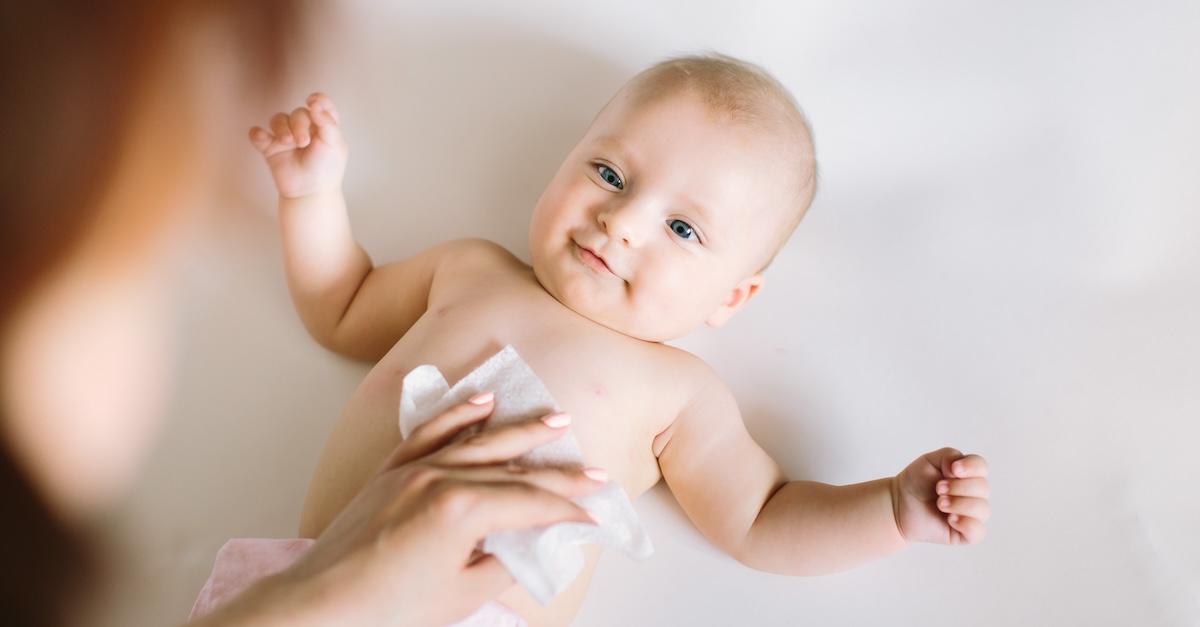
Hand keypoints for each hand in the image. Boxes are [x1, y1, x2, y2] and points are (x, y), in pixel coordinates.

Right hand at [248, 92, 347, 197]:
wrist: (311, 192)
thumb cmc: (327, 169)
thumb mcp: (334, 144)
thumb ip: (327, 121)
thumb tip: (314, 102)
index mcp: (324, 126)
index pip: (321, 105)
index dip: (317, 99)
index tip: (312, 101)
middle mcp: (305, 128)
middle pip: (298, 113)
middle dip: (299, 124)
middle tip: (303, 143)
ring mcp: (286, 137)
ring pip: (278, 120)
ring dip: (281, 128)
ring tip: (288, 143)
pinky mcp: (271, 148)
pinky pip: (258, 135)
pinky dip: (258, 134)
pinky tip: (263, 139)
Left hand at [271, 396, 603, 626]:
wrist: (320, 606)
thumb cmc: (388, 608)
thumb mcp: (463, 595)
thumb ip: (503, 562)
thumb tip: (531, 543)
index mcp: (462, 510)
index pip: (532, 503)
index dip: (568, 510)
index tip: (595, 515)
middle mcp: (441, 478)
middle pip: (515, 470)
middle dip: (560, 472)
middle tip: (594, 472)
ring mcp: (414, 469)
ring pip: (480, 442)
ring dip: (522, 431)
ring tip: (558, 420)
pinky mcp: (391, 471)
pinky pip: (430, 432)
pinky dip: (458, 415)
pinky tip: (484, 401)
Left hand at [891, 447, 989, 544]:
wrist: (899, 504)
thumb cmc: (917, 481)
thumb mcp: (930, 460)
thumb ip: (949, 455)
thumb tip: (959, 469)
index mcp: (968, 474)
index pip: (982, 467)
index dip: (971, 467)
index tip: (953, 469)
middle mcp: (974, 494)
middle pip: (983, 488)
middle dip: (958, 487)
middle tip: (938, 489)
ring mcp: (972, 514)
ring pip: (982, 509)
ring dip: (958, 504)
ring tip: (939, 503)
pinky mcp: (966, 533)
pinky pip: (978, 531)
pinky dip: (965, 523)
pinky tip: (950, 519)